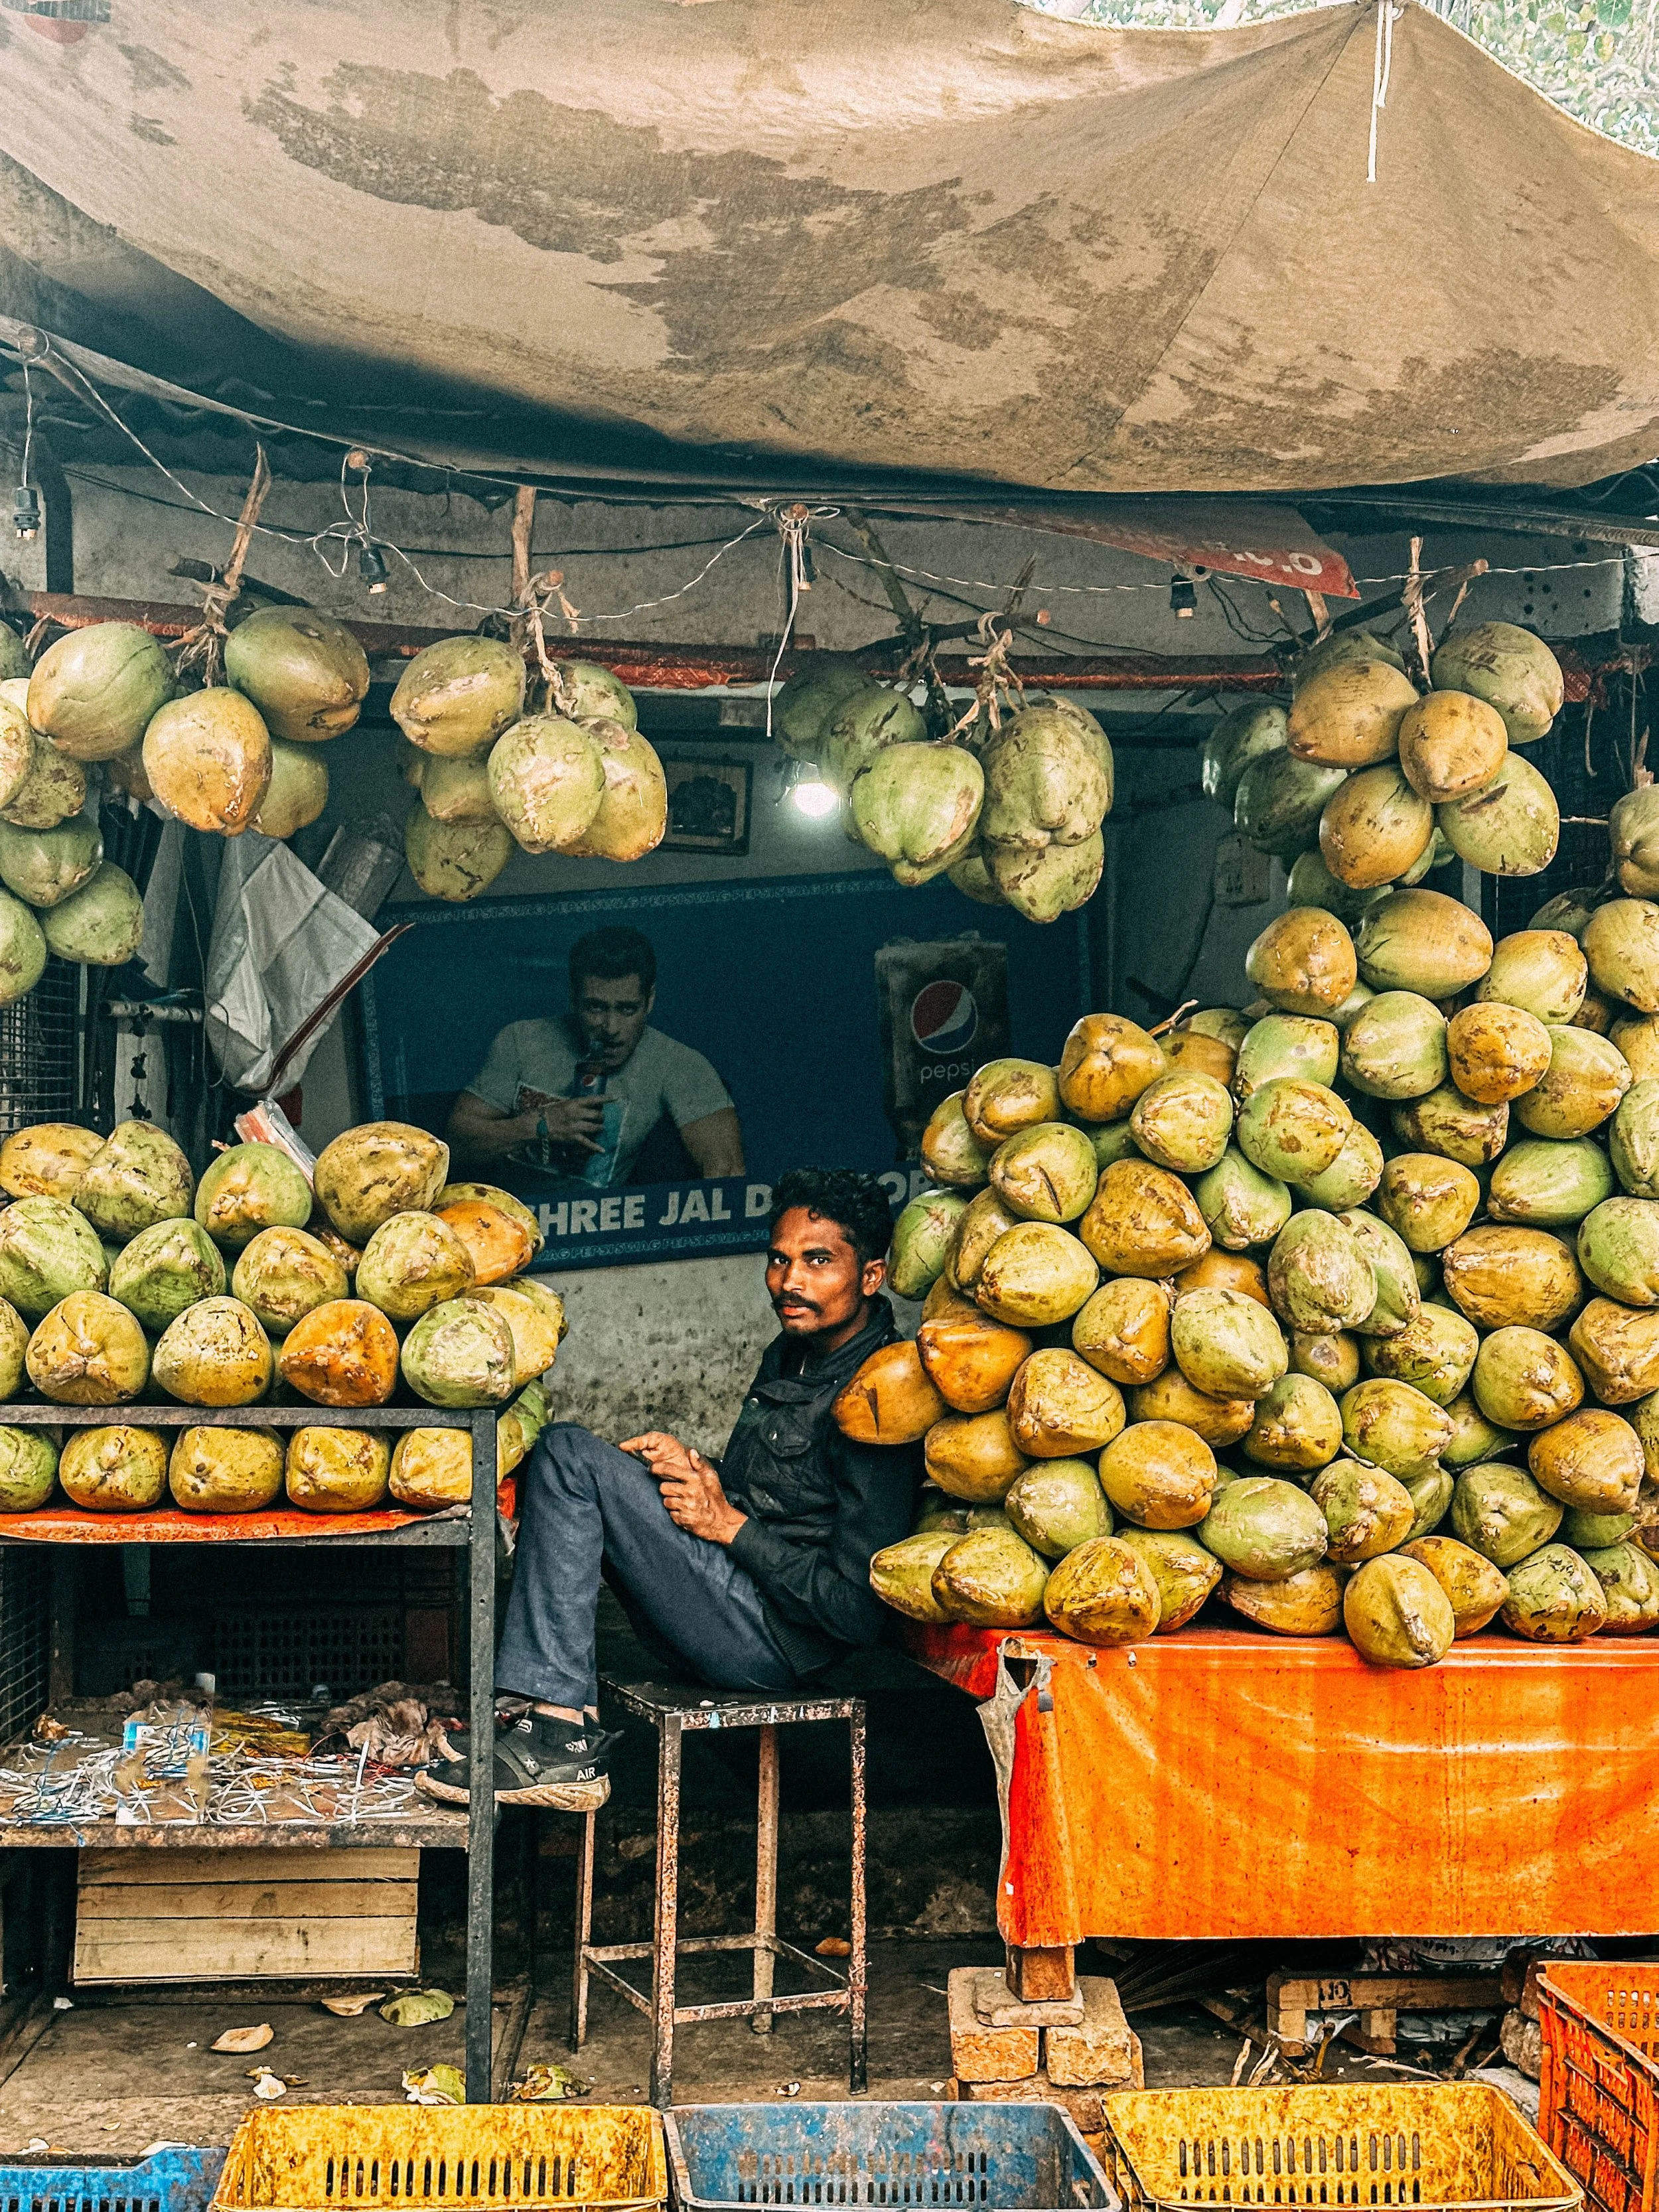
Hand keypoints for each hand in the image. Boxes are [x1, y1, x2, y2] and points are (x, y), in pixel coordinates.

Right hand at [526, 1096, 604, 1152]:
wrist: (538, 1124)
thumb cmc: (549, 1112)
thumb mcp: (563, 1103)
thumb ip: (575, 1105)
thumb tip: (586, 1105)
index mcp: (574, 1103)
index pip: (594, 1099)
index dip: (606, 1098)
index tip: (615, 1098)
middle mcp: (577, 1114)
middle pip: (597, 1115)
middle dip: (601, 1116)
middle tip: (601, 1117)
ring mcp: (576, 1126)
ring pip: (595, 1127)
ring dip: (600, 1128)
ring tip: (600, 1128)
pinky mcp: (573, 1137)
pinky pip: (587, 1143)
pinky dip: (595, 1147)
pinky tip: (602, 1150)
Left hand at [621, 1433, 745, 1545]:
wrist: (720, 1521)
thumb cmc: (715, 1497)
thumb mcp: (711, 1477)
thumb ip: (700, 1464)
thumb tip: (692, 1452)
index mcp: (695, 1479)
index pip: (669, 1470)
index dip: (657, 1468)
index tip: (652, 1468)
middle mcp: (689, 1491)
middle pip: (663, 1487)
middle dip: (667, 1489)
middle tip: (677, 1491)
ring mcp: (686, 1506)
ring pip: (666, 1501)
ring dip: (671, 1502)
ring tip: (683, 1502)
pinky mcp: (683, 1519)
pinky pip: (670, 1514)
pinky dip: (675, 1513)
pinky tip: (684, 1511)